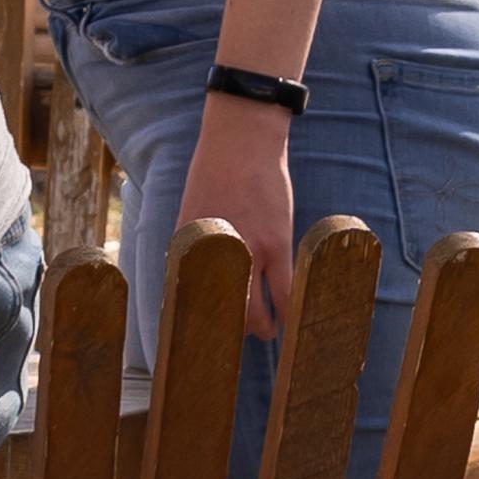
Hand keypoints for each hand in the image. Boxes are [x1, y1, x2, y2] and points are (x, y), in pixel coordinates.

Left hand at [180, 94, 296, 337]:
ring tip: (266, 333)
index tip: (202, 337)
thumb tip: (204, 272)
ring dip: (261, 328)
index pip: (188, 297)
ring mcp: (245, 251)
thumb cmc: (216, 170)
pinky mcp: (276, 243)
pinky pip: (285, 291)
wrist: (241, 137)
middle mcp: (211, 253)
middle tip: (237, 341)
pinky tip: (292, 324)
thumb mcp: (193, 209)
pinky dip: (288, 313)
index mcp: (186, 244)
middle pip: (221, 312)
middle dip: (228, 332)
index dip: (198, 321)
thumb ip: (198, 242)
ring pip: (255, 311)